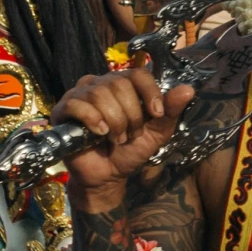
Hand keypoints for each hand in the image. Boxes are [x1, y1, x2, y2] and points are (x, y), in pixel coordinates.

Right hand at [51, 68, 196, 205]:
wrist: (107, 177)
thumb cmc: (129, 151)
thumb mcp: (156, 133)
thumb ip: (170, 112)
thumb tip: (188, 89)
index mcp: (123, 85)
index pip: (138, 73)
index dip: (149, 92)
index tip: (155, 114)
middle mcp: (100, 84)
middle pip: (119, 83)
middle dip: (131, 115)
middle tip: (130, 135)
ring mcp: (80, 94)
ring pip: (99, 93)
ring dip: (114, 121)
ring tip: (115, 139)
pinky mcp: (63, 110)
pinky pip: (76, 103)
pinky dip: (92, 119)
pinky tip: (99, 133)